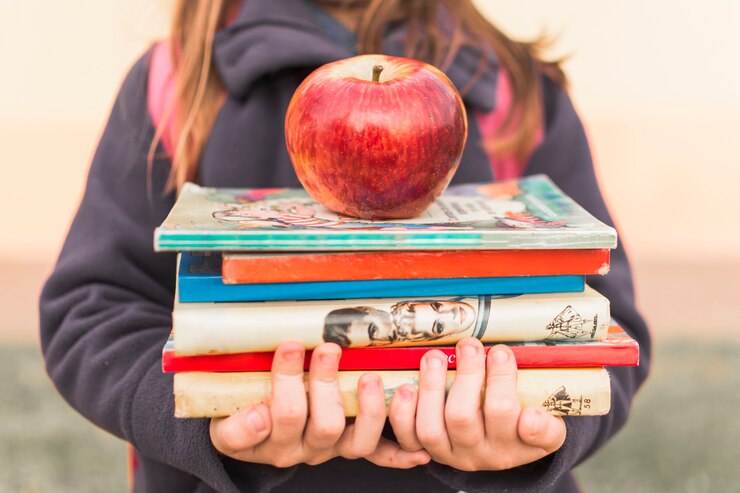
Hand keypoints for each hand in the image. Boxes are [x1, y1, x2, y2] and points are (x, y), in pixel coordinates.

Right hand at [210, 342, 430, 468]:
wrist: (248, 434)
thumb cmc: (237, 417)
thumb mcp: (223, 423)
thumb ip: (236, 426)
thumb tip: (259, 415)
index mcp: (272, 441)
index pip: (282, 414)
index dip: (289, 380)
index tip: (293, 345)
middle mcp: (305, 449)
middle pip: (323, 424)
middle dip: (327, 383)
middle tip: (330, 348)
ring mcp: (332, 448)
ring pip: (356, 441)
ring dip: (368, 409)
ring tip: (369, 376)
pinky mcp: (351, 446)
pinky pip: (378, 455)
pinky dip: (399, 454)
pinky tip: (418, 452)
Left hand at [392, 339, 565, 470]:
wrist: (502, 446)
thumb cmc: (524, 424)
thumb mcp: (548, 427)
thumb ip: (546, 426)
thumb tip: (531, 418)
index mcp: (512, 446)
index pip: (506, 415)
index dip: (502, 383)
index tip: (502, 351)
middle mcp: (478, 454)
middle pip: (463, 417)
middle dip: (464, 374)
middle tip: (469, 344)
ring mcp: (448, 453)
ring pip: (431, 427)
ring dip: (430, 388)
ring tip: (435, 356)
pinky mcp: (425, 450)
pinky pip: (407, 437)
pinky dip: (402, 412)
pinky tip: (406, 386)